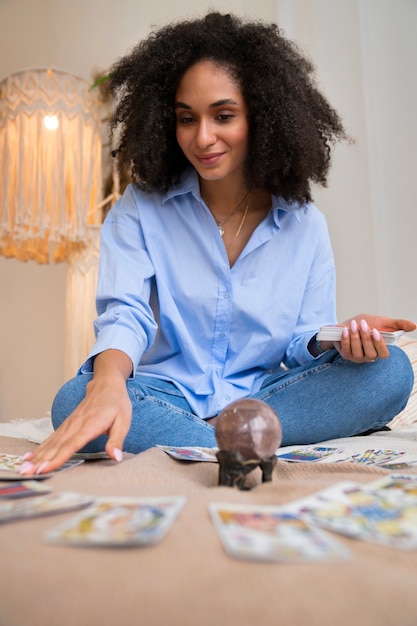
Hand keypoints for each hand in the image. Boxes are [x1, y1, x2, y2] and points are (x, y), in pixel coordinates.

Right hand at [19, 350, 132, 475]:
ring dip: (37, 455)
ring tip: (24, 468)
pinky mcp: (67, 423)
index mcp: (91, 424)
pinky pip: (52, 437)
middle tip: (27, 473)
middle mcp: (77, 423)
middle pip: (57, 445)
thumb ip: (117, 441)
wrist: (106, 384)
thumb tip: (116, 458)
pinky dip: (41, 447)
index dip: (58, 457)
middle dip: (41, 460)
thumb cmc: (117, 403)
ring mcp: (70, 423)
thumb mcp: (124, 421)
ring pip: (51, 442)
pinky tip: (30, 456)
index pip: (72, 444)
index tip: (45, 468)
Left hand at [320, 314, 415, 363]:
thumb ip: (398, 324)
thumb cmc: (368, 324)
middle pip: (370, 353)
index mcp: (380, 351)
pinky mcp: (346, 355)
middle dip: (366, 338)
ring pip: (357, 352)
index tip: (376, 331)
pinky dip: (346, 340)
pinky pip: (346, 350)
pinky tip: (346, 330)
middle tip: (363, 324)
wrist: (349, 324)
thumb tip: (414, 326)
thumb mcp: (383, 322)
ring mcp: (357, 357)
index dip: (380, 344)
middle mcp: (369, 357)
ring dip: (355, 337)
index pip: (384, 354)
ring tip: (354, 325)